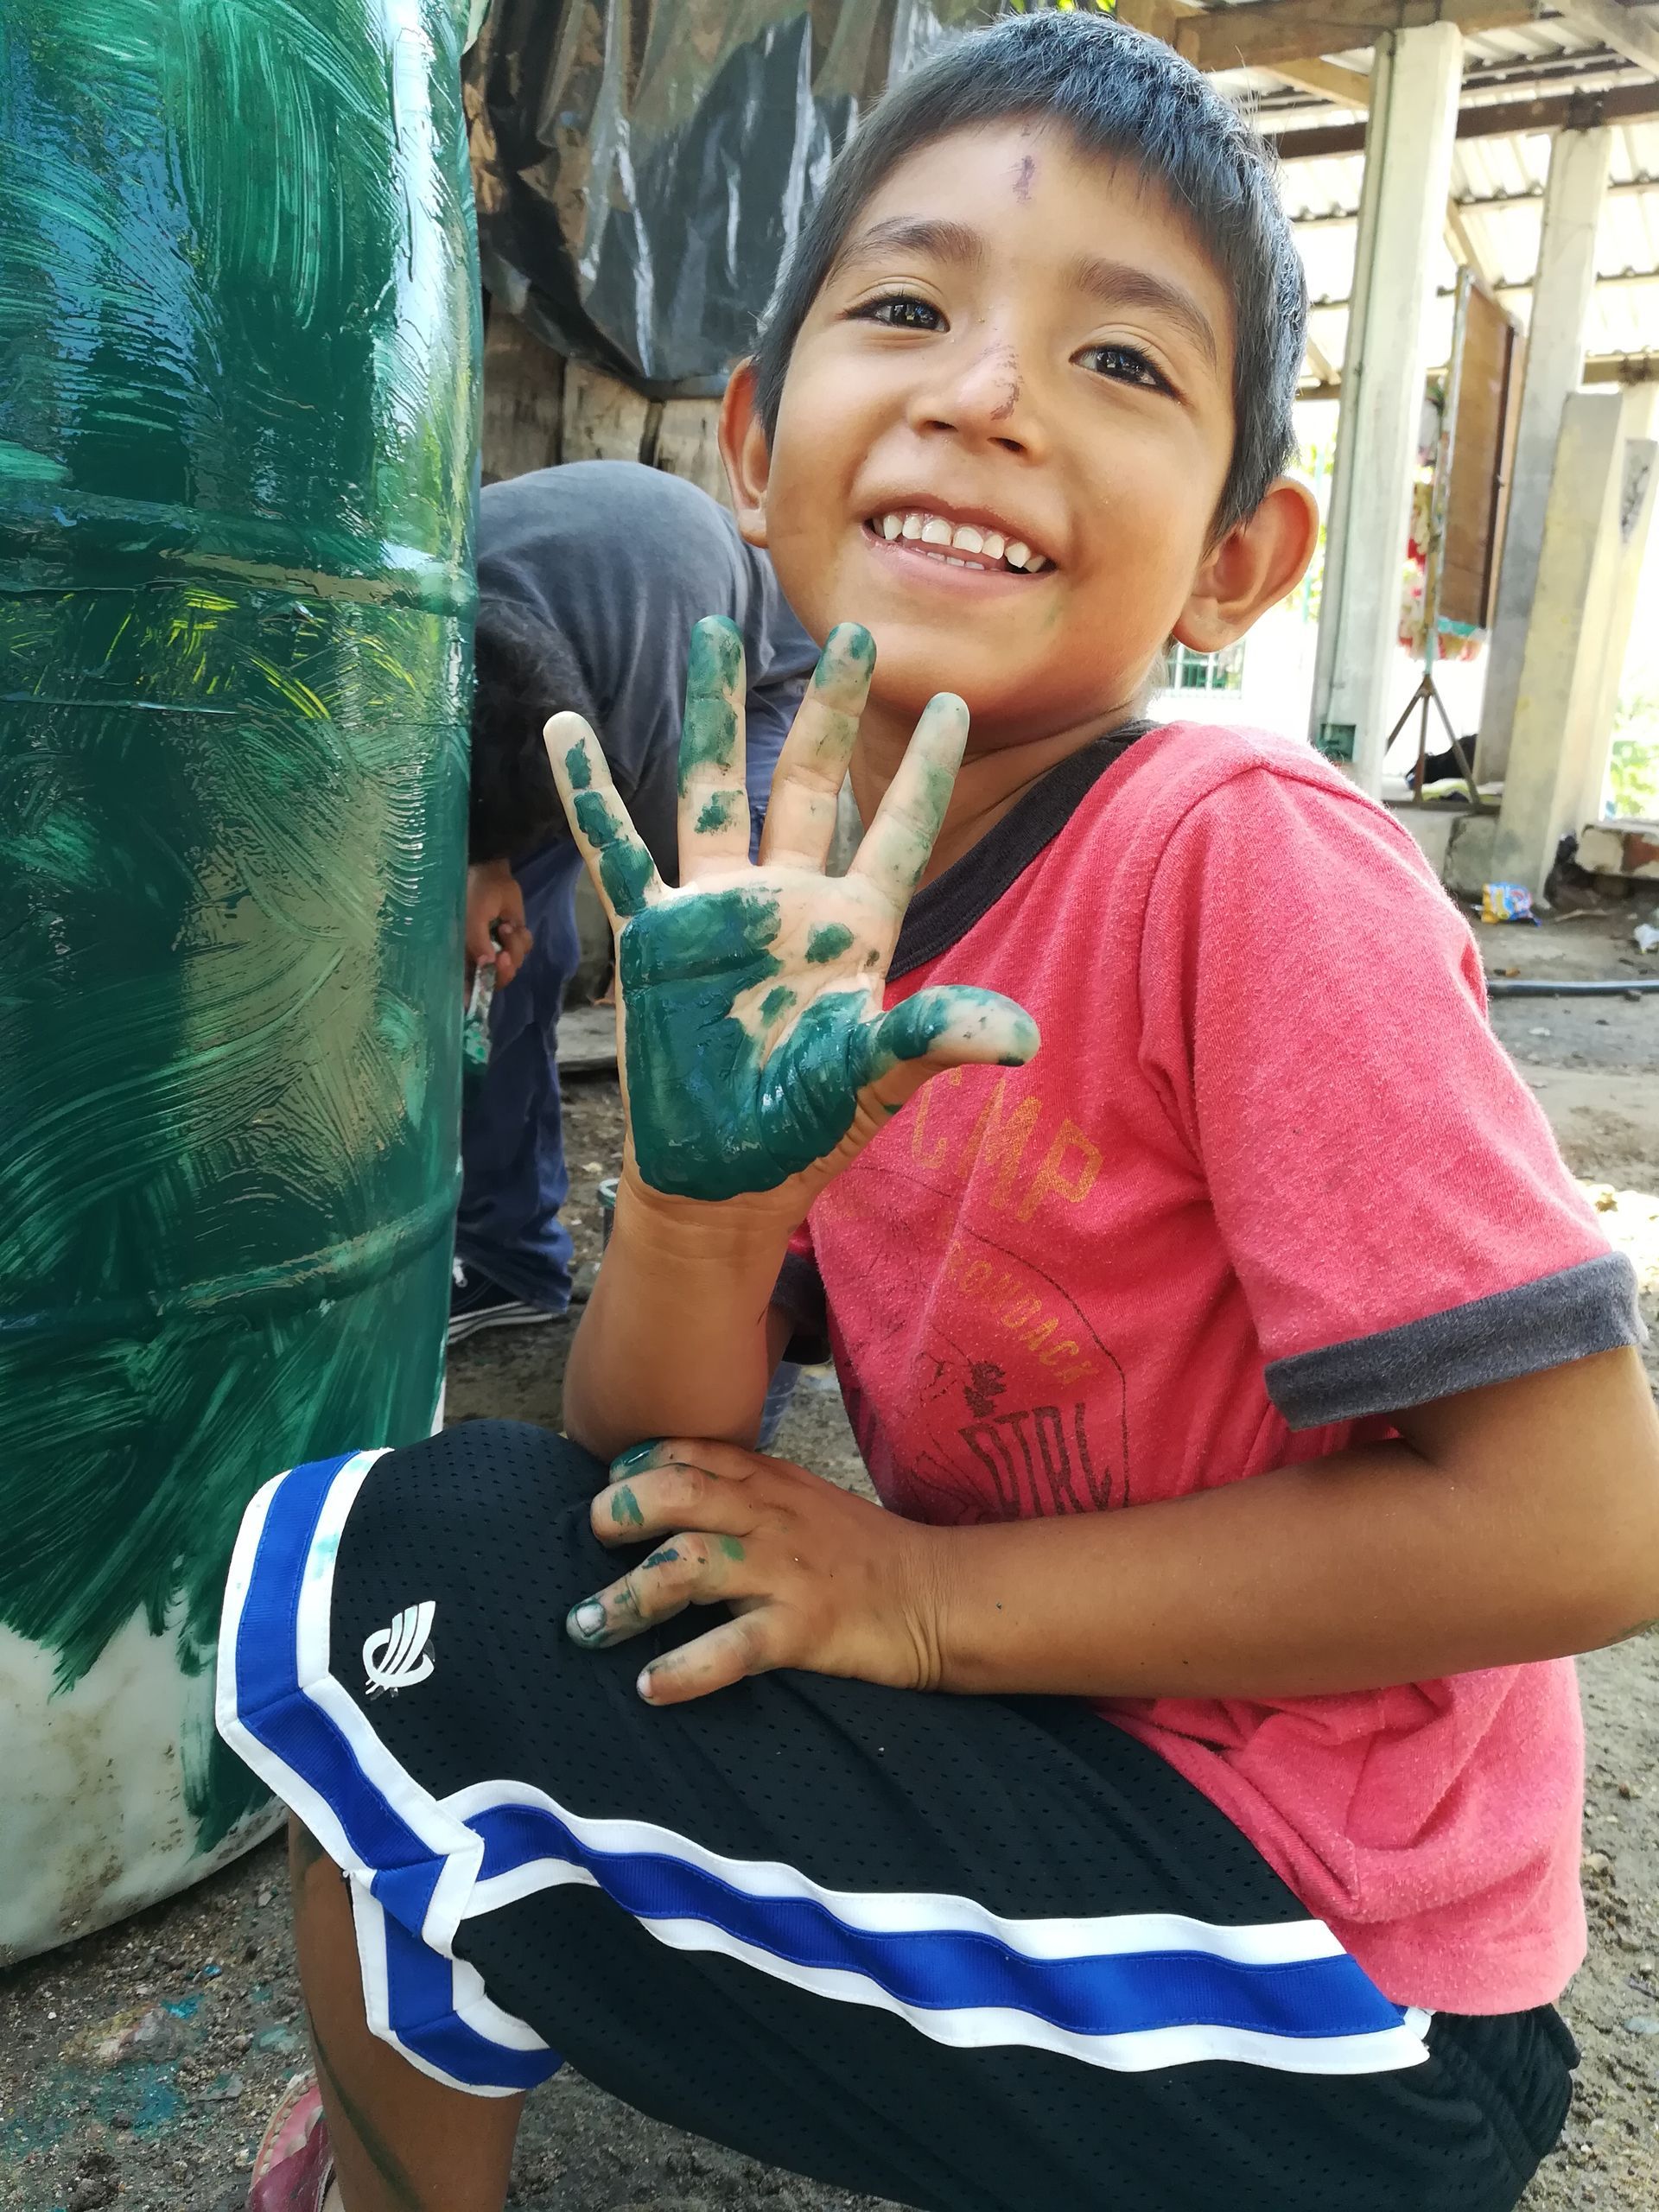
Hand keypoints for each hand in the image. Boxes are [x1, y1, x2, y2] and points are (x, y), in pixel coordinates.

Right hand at [465, 859, 532, 987]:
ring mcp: (500, 950)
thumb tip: (488, 965)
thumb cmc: (474, 897)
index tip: (484, 993)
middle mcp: (481, 959)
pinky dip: (523, 938)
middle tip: (505, 956)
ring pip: (514, 966)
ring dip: (514, 946)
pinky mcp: (516, 941)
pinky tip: (512, 923)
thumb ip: (478, 944)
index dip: (476, 996)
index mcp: (463, 957)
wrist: (493, 875)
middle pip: (497, 981)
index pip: (469, 986)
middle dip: (504, 970)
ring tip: (505, 926)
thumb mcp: (472, 920)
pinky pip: (525, 950)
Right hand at [543, 617, 1037, 1212]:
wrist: (719, 1181)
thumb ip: (930, 1039)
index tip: (955, 700)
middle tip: (856, 630)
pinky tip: (564, 732)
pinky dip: (590, 793)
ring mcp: (717, 912)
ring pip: (717, 790)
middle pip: (812, 782)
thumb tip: (1018, 1036)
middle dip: (831, 709)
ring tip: (713, 632)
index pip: (901, 829)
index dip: (927, 768)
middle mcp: (788, 902)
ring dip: (715, 713)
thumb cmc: (804, 1137)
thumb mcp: (871, 1081)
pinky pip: (617, 850)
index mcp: (854, 928)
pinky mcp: (651, 937)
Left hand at [566, 1438, 945, 1702]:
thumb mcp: (805, 1501)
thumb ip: (746, 1495)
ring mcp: (783, 1572)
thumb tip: (674, 1501)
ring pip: (686, 1567)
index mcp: (770, 1482)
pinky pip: (730, 1649)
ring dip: (626, 1597)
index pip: (691, 1452)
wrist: (939, 1594)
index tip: (608, 1484)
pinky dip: (683, 1670)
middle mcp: (769, 1517)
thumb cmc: (866, 1553)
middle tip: (590, 1539)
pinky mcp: (801, 1629)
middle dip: (618, 1513)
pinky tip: (649, 1686)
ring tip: (587, 1626)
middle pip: (675, 1494)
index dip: (637, 1464)